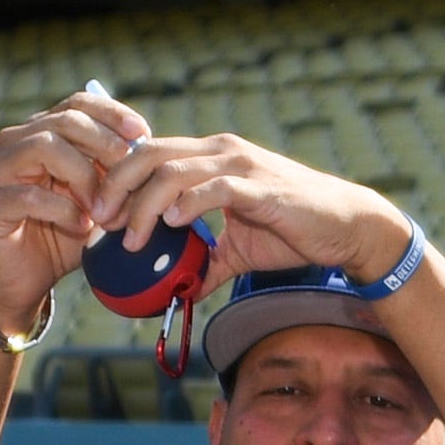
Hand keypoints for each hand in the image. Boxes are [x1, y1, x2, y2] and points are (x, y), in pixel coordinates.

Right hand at [0, 87, 153, 331]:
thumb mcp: (101, 199)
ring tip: (102, 207)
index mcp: (41, 132)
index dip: (112, 114)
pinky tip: (82, 227)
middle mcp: (14, 143)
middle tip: (129, 168)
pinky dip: (63, 210)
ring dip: (83, 176)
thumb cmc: (66, 234)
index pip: (76, 103)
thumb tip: (148, 148)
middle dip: (104, 143)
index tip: (143, 134)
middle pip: (63, 120)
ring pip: (44, 147)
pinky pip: (30, 196)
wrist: (29, 279)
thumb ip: (116, 173)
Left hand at [84, 129, 416, 287]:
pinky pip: (214, 187)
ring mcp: (240, 165)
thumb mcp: (240, 251)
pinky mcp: (259, 186)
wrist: (345, 227)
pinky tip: (172, 223)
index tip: (99, 214)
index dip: (118, 179)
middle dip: (118, 186)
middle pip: (151, 154)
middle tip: (100, 222)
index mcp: (211, 157)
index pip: (150, 155)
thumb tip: (180, 292)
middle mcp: (221, 151)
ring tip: (130, 236)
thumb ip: (207, 264)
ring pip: (175, 170)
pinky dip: (189, 202)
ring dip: (145, 203)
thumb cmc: (294, 231)